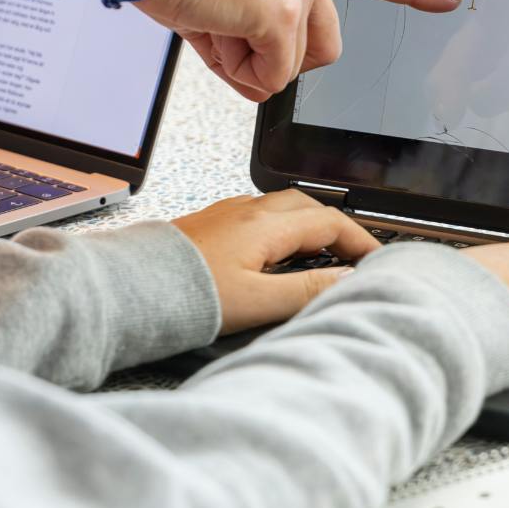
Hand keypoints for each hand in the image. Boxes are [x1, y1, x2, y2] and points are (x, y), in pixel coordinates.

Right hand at [139, 0, 462, 101]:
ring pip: (297, 66)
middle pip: (325, 49)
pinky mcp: (282, 13)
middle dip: (279, 61)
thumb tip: (262, 71)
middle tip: (233, 41)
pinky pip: (273, 77)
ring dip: (253, 66)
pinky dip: (239, 73)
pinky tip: (214, 35)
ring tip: (215, 28)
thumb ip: (258, 24)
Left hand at [172, 190, 379, 333]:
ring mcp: (226, 214)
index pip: (329, 222)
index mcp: (265, 225)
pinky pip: (257, 216)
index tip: (377, 260)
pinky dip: (280, 229)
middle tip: (354, 256)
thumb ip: (306, 290)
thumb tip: (346, 280)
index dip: (360, 240)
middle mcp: (246, 211)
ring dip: (308, 225)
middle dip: (337, 227)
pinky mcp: (209, 224)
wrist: (131, 289)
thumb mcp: (257, 301)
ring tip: (321, 255)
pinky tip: (274, 253)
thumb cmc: (185, 295)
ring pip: (281, 208)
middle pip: (307, 206)